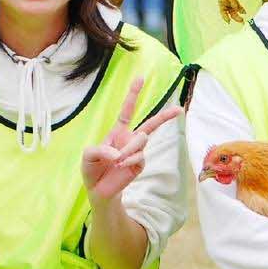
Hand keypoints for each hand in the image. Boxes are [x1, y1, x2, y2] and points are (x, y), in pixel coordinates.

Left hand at [81, 76, 179, 204]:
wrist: (98, 190)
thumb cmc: (92, 169)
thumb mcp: (88, 156)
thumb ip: (99, 149)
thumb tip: (118, 152)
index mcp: (118, 132)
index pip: (127, 111)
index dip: (133, 94)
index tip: (140, 78)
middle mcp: (130, 139)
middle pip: (151, 124)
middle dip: (165, 116)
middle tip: (179, 109)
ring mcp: (137, 152)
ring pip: (142, 140)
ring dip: (129, 148)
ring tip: (117, 160)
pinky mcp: (140, 164)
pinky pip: (140, 156)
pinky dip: (129, 160)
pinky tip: (121, 166)